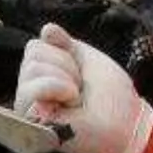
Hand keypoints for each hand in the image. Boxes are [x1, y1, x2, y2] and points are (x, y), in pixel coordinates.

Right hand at [15, 23, 152, 152]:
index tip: (80, 72)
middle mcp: (31, 88)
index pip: (35, 46)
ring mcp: (28, 105)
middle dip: (65, 65)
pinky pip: (32, 89)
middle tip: (80, 88)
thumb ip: (66, 43)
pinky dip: (58, 89)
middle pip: (32, 53)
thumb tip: (46, 29)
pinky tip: (69, 106)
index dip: (63, 53)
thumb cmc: (112, 96)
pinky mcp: (30, 120)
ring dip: (65, 80)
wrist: (125, 124)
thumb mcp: (88, 59)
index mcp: (44, 75)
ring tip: (76, 99)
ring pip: (31, 68)